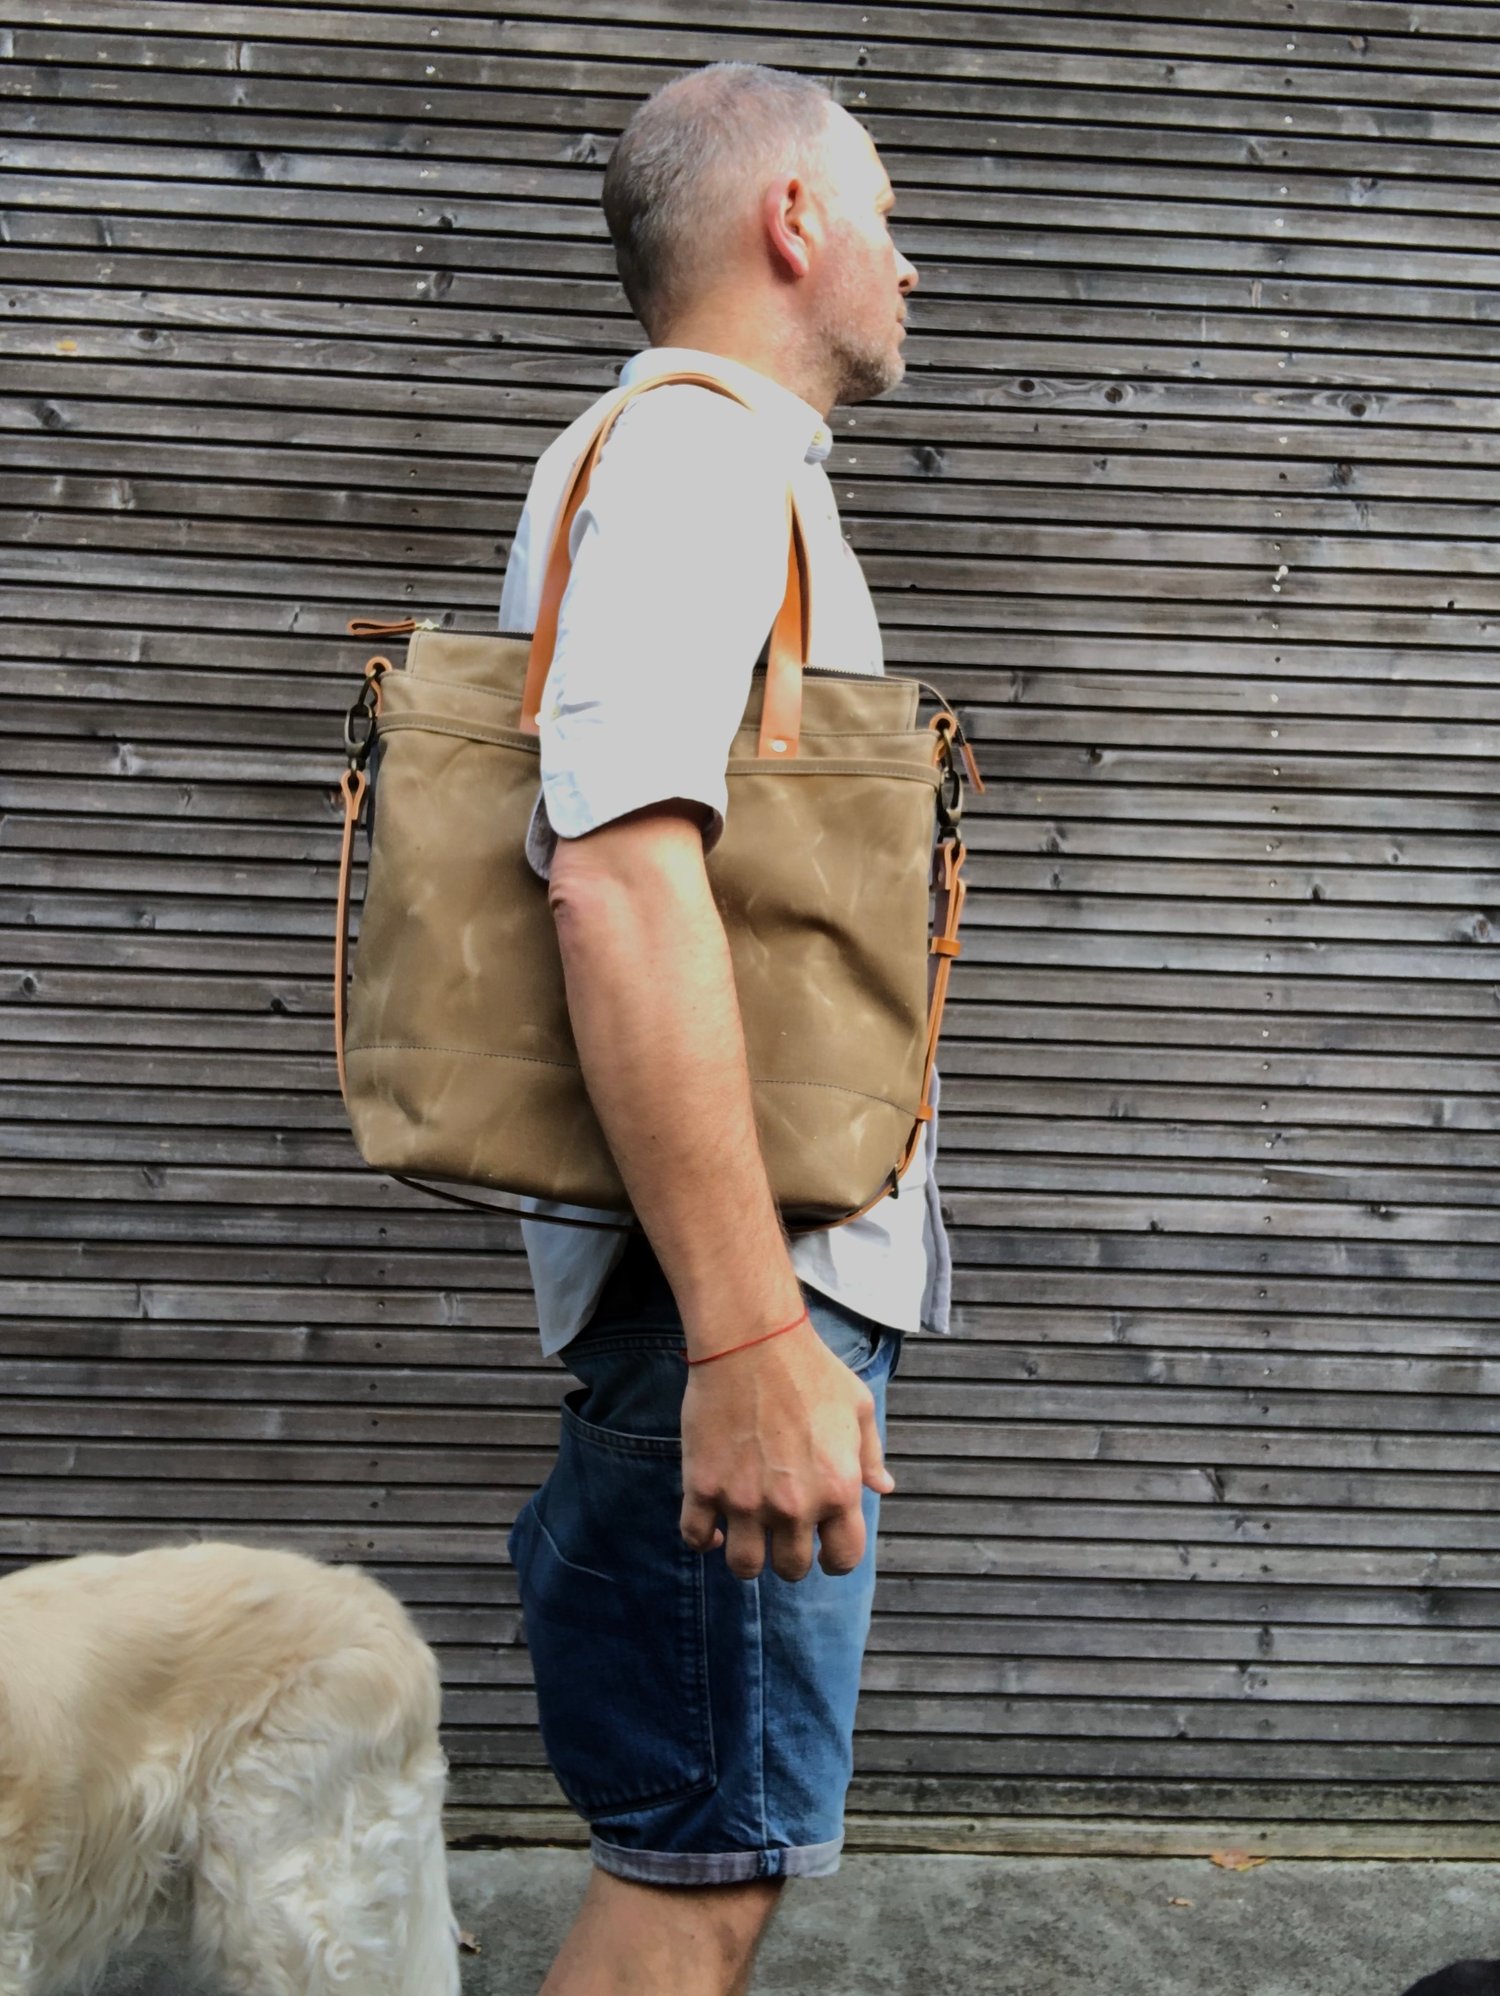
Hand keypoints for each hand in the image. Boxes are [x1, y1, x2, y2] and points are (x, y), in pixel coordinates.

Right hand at [678, 1320, 895, 1582]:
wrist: (751, 1341)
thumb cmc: (809, 1369)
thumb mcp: (858, 1406)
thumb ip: (869, 1454)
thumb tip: (882, 1488)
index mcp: (838, 1489)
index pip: (844, 1557)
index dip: (836, 1560)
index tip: (824, 1553)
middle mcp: (793, 1505)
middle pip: (791, 1568)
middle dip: (789, 1558)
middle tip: (782, 1537)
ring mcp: (744, 1499)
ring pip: (743, 1566)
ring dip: (748, 1558)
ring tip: (747, 1536)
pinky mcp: (704, 1486)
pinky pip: (696, 1537)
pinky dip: (704, 1540)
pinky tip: (714, 1528)